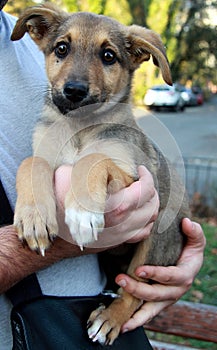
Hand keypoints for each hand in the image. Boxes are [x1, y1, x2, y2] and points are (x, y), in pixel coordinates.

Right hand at [54, 165, 158, 246]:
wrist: (52, 234)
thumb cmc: (60, 203)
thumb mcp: (70, 175)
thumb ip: (89, 166)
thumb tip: (106, 163)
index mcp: (113, 207)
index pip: (145, 191)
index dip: (147, 177)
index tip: (140, 170)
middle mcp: (121, 225)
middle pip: (151, 206)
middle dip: (150, 189)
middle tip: (141, 180)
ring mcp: (121, 236)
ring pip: (150, 220)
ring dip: (150, 204)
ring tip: (141, 193)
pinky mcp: (118, 242)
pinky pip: (143, 233)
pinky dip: (146, 221)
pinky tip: (137, 211)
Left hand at [115, 218, 205, 332]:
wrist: (189, 262)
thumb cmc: (190, 249)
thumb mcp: (195, 239)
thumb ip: (194, 232)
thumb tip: (187, 223)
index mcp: (185, 274)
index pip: (170, 276)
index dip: (155, 274)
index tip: (139, 270)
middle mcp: (176, 290)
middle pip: (157, 294)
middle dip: (138, 288)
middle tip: (121, 279)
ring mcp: (167, 298)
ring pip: (152, 308)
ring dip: (135, 311)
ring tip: (121, 315)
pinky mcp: (159, 303)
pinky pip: (148, 314)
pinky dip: (137, 321)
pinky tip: (124, 325)